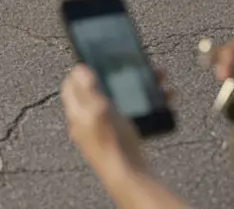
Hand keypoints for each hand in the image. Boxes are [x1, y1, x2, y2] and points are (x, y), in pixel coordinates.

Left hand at [61, 64, 157, 180]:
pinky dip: (147, 104)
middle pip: (101, 89)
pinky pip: (134, 113)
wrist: (128, 174)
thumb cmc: (110, 143)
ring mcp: (105, 128)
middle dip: (120, 75)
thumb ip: (88, 88)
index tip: (95, 59)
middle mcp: (88, 119)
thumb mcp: (97, 109)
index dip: (83, 69)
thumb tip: (79, 68)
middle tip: (135, 67)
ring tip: (159, 79)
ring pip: (122, 99)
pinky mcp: (121, 136)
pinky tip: (162, 100)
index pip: (72, 84)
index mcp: (77, 111)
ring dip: (140, 88)